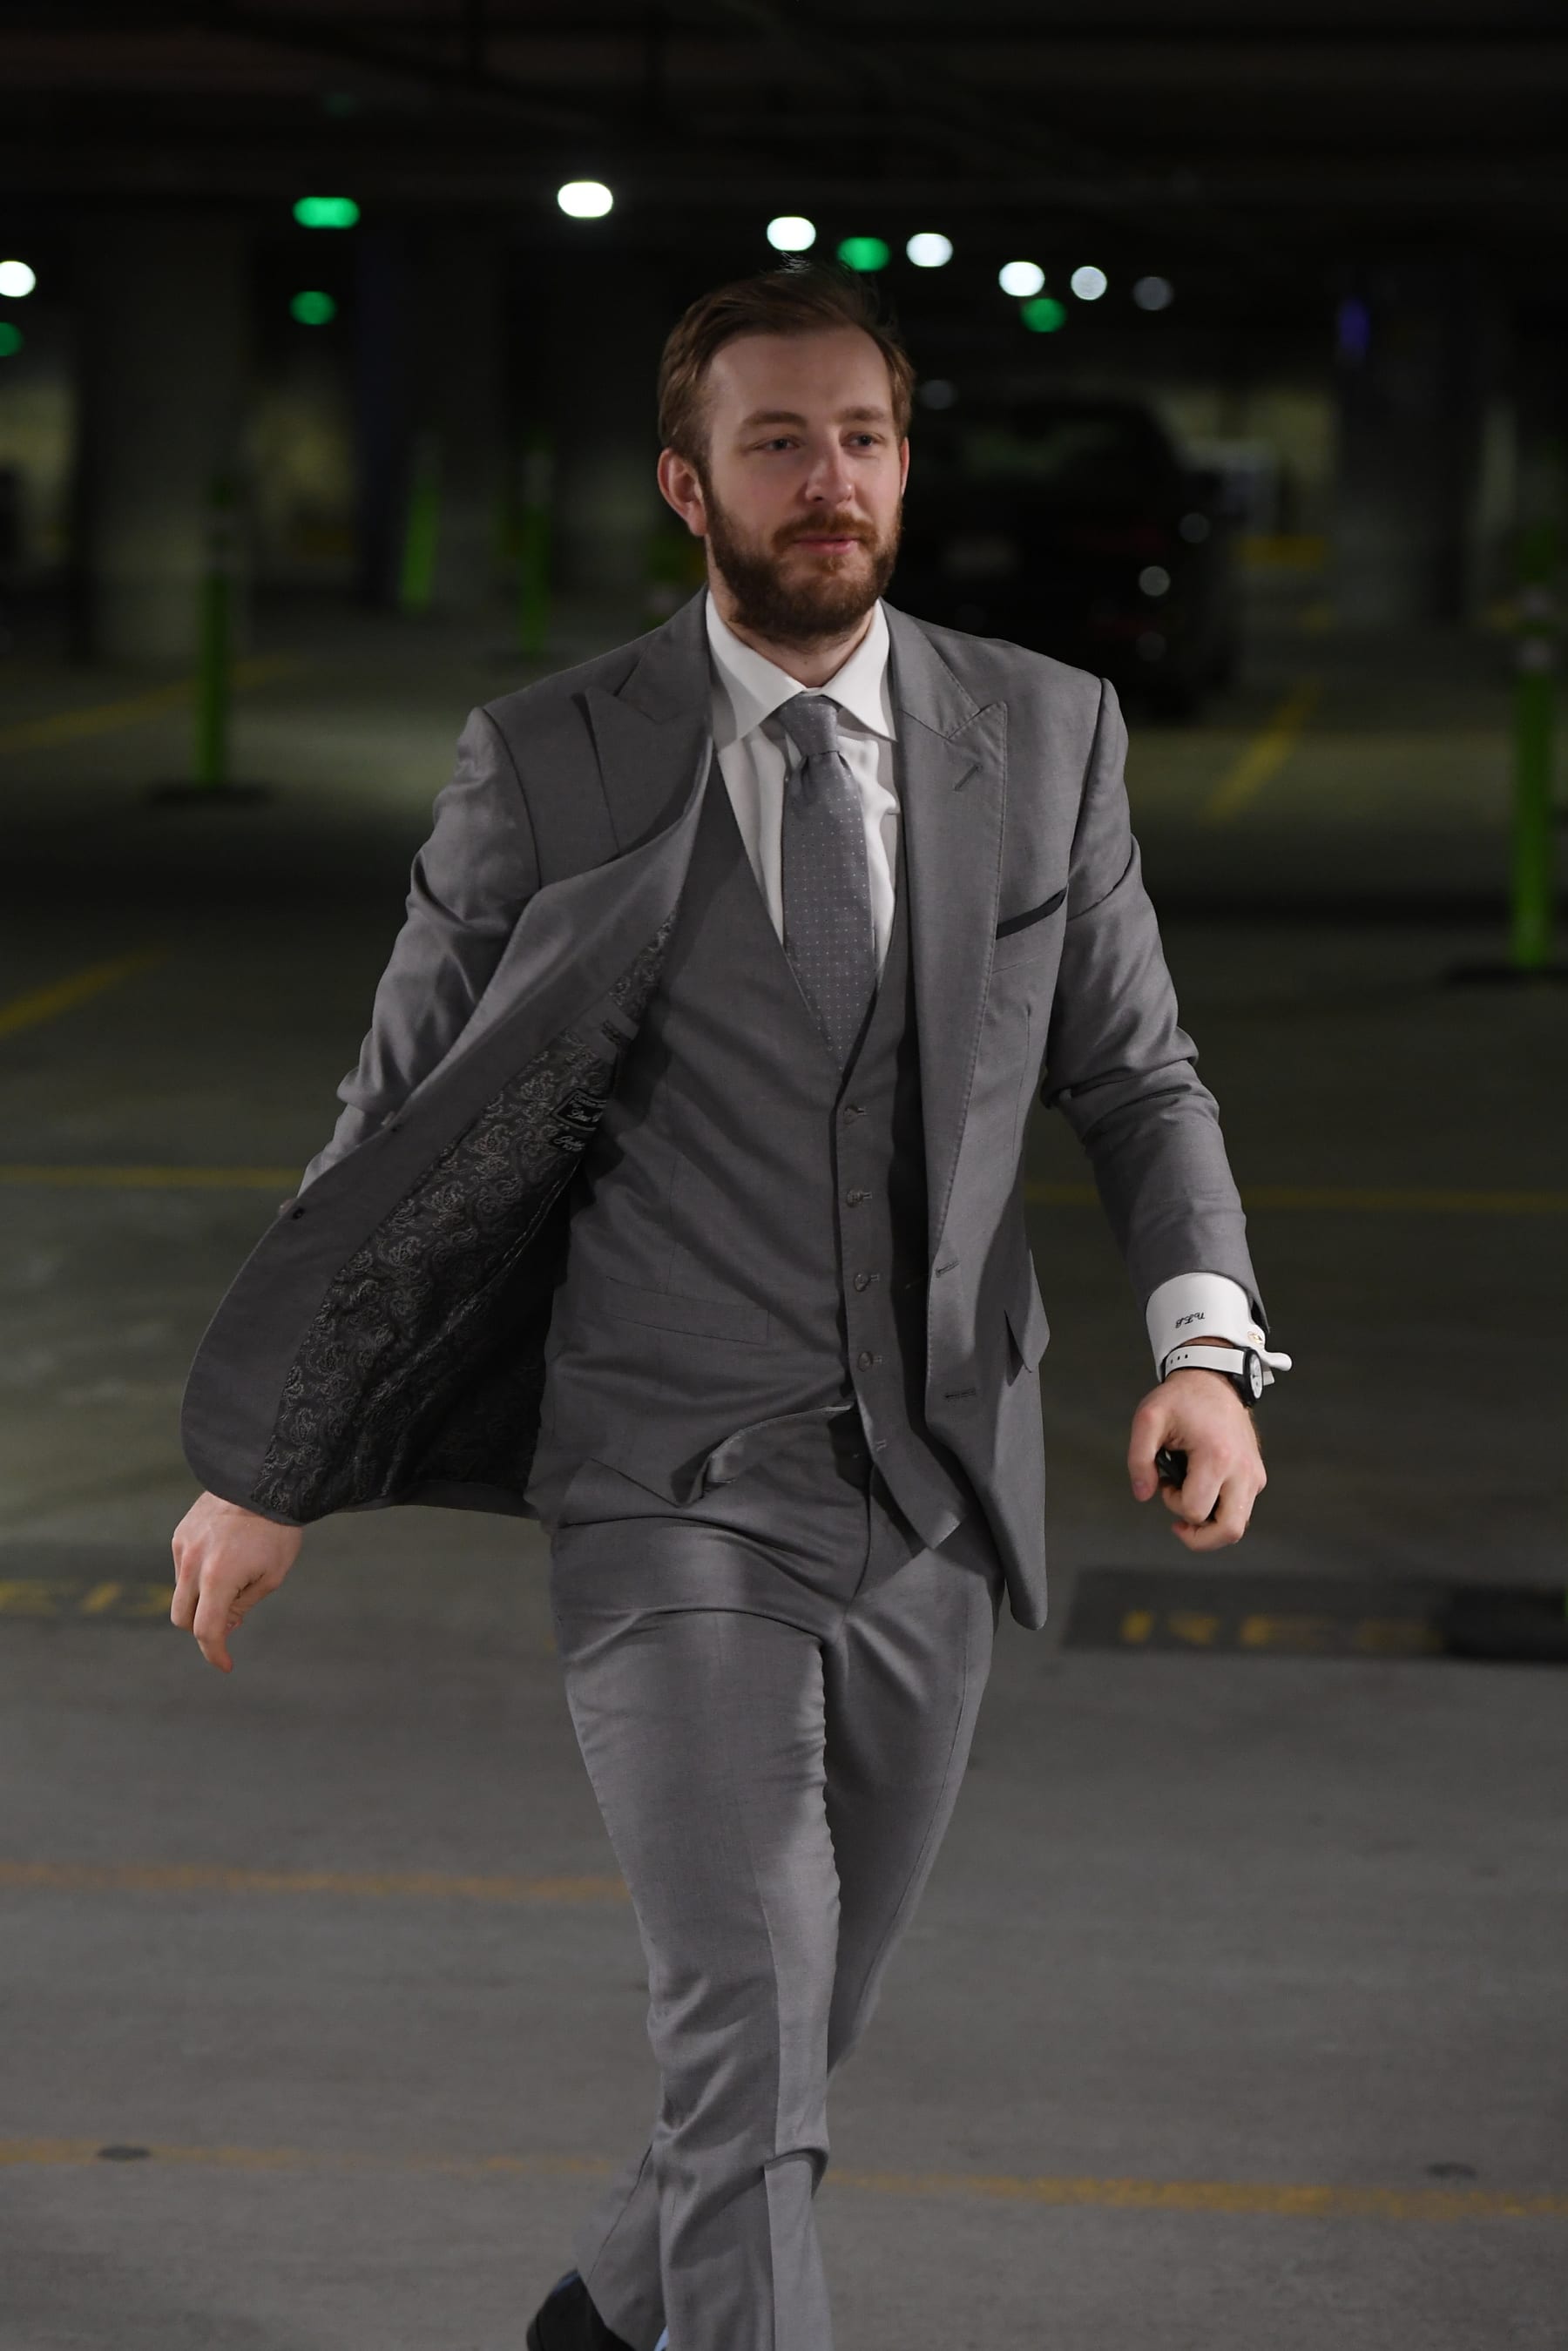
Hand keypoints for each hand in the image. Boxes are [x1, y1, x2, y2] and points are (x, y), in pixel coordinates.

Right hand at [170, 1492, 302, 1672]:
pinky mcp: (180, 1533)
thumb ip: (244, 1604)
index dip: (215, 1652)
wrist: (263, 1479)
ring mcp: (182, 1547)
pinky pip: (183, 1567)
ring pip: (182, 1592)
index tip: (225, 1664)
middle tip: (232, 1620)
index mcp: (217, 1578)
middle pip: (183, 1617)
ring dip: (202, 1598)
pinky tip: (225, 1557)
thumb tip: (226, 1623)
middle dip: (203, 1628)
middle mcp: (192, 1564)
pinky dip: (198, 1575)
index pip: (206, 1630)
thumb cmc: (276, 1530)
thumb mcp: (272, 1575)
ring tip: (236, 1577)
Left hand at [1127, 1365, 1265, 1550]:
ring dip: (1210, 1525)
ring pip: (1239, 1526)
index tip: (1165, 1481)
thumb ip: (1138, 1460)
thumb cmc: (1180, 1399)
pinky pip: (1242, 1510)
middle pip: (1229, 1531)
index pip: (1195, 1510)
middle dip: (1199, 1536)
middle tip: (1179, 1523)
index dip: (1172, 1503)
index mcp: (1216, 1457)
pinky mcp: (1257, 1476)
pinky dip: (1221, 1512)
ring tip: (1190, 1501)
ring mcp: (1254, 1475)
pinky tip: (1203, 1491)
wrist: (1214, 1380)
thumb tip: (1143, 1495)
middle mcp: (1243, 1471)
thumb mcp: (1148, 1419)